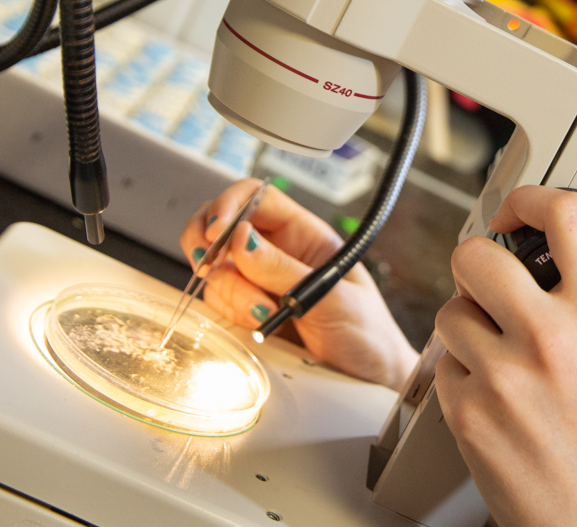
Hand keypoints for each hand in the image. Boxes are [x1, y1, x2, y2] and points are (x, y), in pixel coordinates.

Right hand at [178, 178, 419, 391]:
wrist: (368, 379)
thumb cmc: (366, 333)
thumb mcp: (332, 296)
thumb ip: (284, 270)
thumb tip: (241, 239)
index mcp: (304, 235)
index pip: (257, 197)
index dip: (230, 204)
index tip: (218, 231)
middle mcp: (276, 254)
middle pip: (222, 227)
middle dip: (208, 244)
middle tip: (210, 266)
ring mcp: (257, 284)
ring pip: (216, 270)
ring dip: (230, 292)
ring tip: (265, 314)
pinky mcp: (246, 315)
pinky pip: (217, 305)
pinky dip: (228, 314)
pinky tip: (256, 326)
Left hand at [433, 186, 576, 526]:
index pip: (564, 217)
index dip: (534, 198)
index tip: (521, 210)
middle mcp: (547, 340)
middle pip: (475, 255)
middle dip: (480, 261)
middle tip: (492, 281)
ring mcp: (501, 377)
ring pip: (451, 311)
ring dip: (469, 323)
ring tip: (502, 350)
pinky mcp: (466, 412)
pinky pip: (444, 364)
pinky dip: (463, 374)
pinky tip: (497, 395)